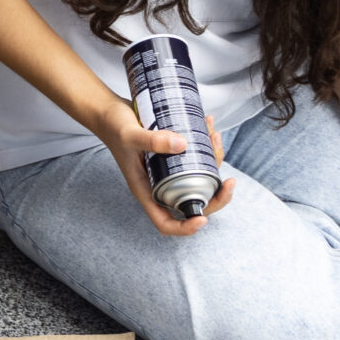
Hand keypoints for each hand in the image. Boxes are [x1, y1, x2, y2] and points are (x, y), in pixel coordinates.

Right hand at [87, 98, 235, 237]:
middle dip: (216, 195)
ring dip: (214, 161)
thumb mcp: (129, 134)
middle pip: (192, 203)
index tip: (203, 219)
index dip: (185, 228)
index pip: (165, 223)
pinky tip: (207, 127)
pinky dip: (206, 146)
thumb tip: (183, 145)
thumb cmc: (113, 127)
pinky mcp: (173, 156)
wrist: (108, 112)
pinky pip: (196, 159)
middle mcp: (159, 185)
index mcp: (146, 190)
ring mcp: (167, 171)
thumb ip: (152, 140)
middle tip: (231, 182)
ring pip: (198, 178)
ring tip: (214, 135)